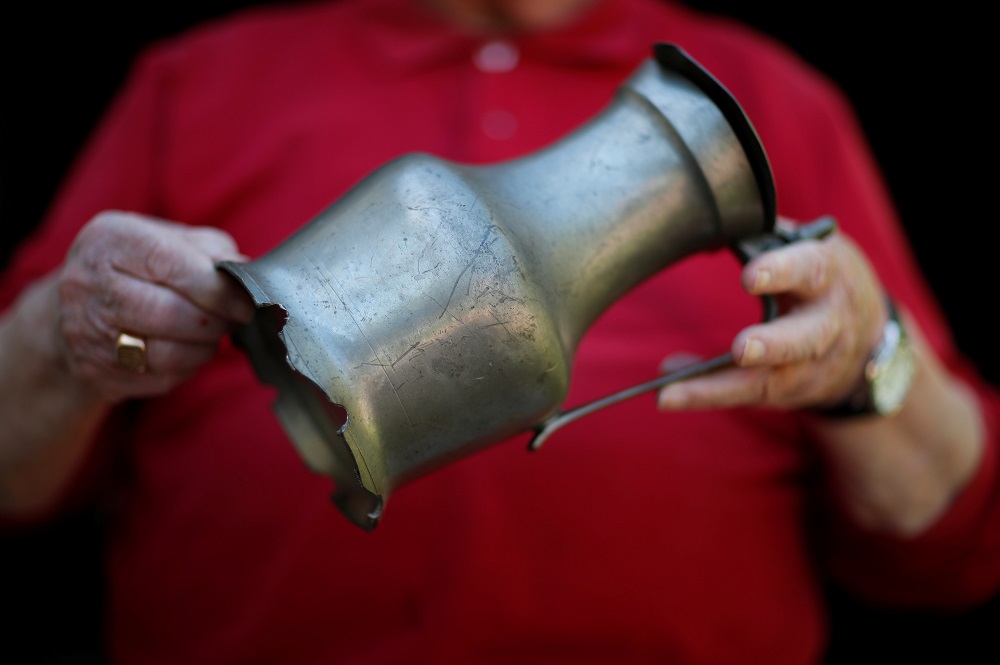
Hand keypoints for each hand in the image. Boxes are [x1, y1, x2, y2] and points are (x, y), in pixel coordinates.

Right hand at [56, 210, 254, 401]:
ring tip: (214, 334)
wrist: (74, 306)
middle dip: (215, 321)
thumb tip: (248, 273)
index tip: (245, 303)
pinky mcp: (95, 370)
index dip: (217, 289)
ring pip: (166, 354)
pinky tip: (189, 350)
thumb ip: (210, 251)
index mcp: (110, 240)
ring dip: (204, 348)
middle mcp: (87, 283)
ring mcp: (85, 331)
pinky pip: (159, 378)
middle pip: (168, 313)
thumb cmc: (137, 266)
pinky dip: (186, 368)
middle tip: (234, 320)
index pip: (171, 264)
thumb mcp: (168, 239)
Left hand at [658, 217, 887, 410]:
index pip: (809, 270)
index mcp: (829, 275)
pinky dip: (706, 395)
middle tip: (741, 349)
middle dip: (773, 345)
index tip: (751, 276)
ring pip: (768, 381)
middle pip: (805, 339)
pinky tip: (669, 394)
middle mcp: (827, 325)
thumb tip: (714, 218)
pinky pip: (746, 395)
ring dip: (717, 388)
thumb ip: (770, 238)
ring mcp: (811, 366)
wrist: (871, 340)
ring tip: (671, 392)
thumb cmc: (823, 281)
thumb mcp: (812, 249)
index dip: (782, 272)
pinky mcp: (790, 392)